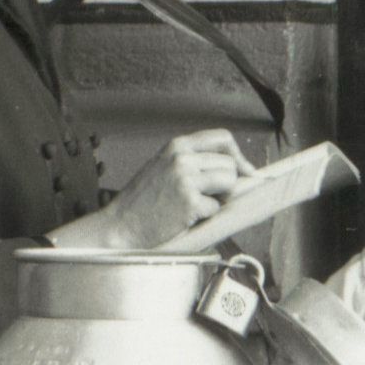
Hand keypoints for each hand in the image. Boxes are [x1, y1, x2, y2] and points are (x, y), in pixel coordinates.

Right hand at [92, 131, 253, 251]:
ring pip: (229, 183)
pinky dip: (204, 216)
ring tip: (196, 206)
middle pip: (230, 164)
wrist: (121, 225)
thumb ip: (193, 161)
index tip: (244, 171)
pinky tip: (183, 217)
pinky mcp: (189, 202)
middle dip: (227, 184)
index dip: (237, 156)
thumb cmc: (143, 201)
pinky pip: (215, 208)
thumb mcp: (164, 167)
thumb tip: (236, 168)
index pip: (222, 138)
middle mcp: (182, 158)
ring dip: (219, 199)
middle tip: (208, 197)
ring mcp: (185, 179)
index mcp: (177, 145)